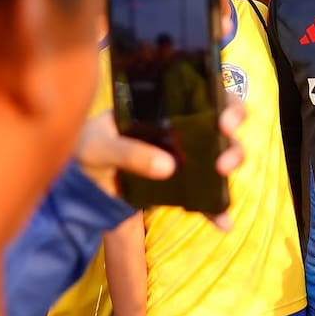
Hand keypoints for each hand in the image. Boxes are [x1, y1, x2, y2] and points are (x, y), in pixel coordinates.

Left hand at [75, 101, 245, 230]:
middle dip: (232, 142)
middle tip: (222, 162)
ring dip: (230, 167)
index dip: (228, 103)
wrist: (81, 180)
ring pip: (223, 156)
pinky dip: (217, 209)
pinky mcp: (184, 184)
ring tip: (221, 177)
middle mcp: (186, 125)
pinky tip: (224, 223)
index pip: (210, 93)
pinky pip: (207, 195)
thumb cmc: (91, 146)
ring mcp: (188, 155)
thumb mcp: (100, 144)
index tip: (224, 121)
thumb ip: (129, 151)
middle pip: (226, 126)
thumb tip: (168, 167)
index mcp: (168, 104)